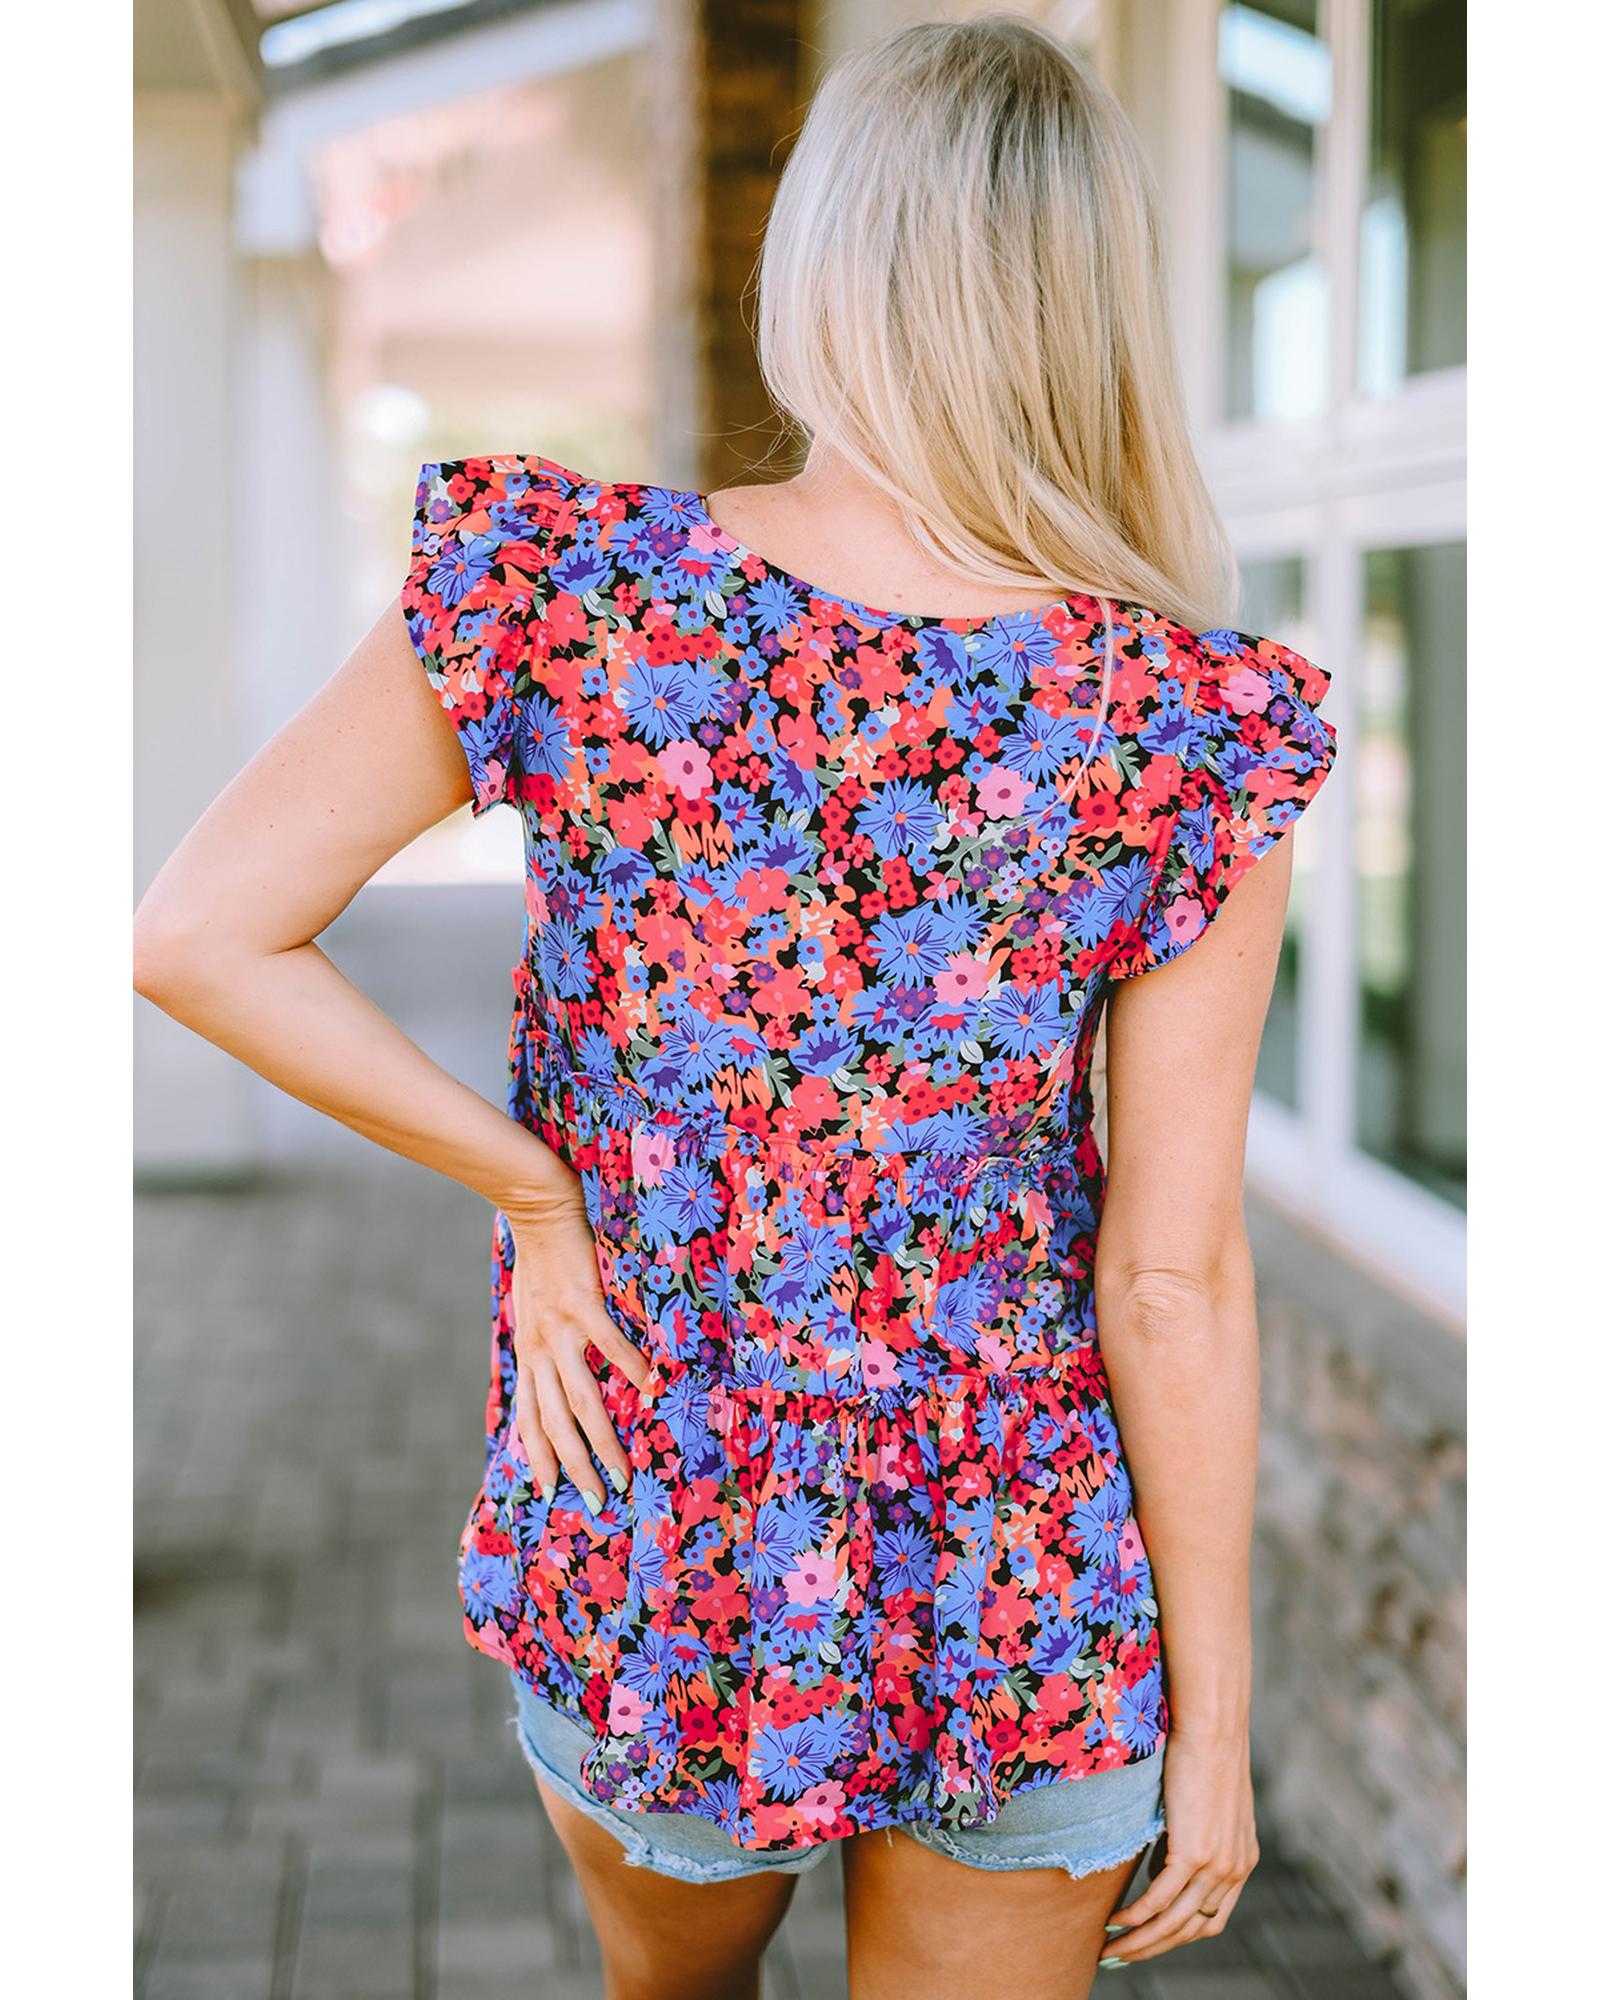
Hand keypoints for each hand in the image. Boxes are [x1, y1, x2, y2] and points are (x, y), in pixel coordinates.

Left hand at [499, 1168, 652, 1514]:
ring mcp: (560, 1328)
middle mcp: (540, 1348)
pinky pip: (608, 1343)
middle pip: (555, 1422)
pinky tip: (651, 1387)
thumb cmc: (544, 1258)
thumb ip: (546, 1341)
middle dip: (574, 1467)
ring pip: (579, 1398)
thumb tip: (562, 1367)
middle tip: (597, 1501)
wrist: (538, 1208)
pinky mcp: (582, 1301)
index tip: (547, 1493)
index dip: (536, 1456)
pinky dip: (629, 1367)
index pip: (528, 1416)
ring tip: (622, 1470)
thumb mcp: (532, 1309)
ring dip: (600, 1439)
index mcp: (530, 1352)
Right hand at [1099, 1728, 1259, 1967]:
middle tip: (1123, 1956)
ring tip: (1112, 1948)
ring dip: (1141, 1941)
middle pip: (1192, 1929)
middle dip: (1156, 1947)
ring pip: (1175, 1922)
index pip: (1212, 1918)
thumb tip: (1161, 1867)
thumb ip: (1190, 1840)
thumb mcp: (1205, 1805)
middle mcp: (1234, 1869)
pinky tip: (1116, 1921)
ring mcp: (1216, 1864)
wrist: (1212, 1728)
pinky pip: (1160, 1898)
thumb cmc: (1203, 1753)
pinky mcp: (1194, 1852)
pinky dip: (1136, 1915)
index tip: (1150, 1940)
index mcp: (1241, 1861)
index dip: (1179, 1936)